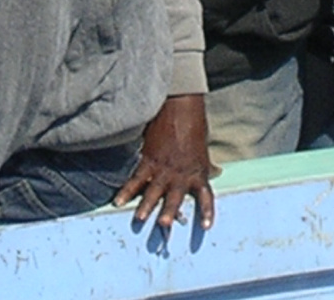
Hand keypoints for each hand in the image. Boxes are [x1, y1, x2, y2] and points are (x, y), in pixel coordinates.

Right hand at [112, 93, 214, 233]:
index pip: (206, 196)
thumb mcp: (204, 148)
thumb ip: (205, 164)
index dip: (206, 212)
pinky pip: (137, 179)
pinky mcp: (149, 160)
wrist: (181, 106)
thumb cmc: (194, 125)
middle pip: (175, 198)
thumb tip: (216, 171)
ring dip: (146, 205)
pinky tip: (118, 201)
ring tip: (140, 218)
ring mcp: (164, 168)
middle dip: (169, 212)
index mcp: (198, 173)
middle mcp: (181, 174)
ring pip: (154, 191)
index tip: (206, 227)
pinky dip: (127, 190)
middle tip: (164, 225)